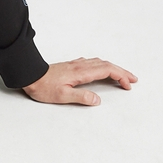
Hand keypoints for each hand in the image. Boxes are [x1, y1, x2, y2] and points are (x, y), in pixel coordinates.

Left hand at [22, 57, 136, 105]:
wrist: (29, 75)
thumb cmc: (43, 86)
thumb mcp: (62, 96)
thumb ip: (81, 97)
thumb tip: (97, 99)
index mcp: (81, 72)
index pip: (107, 70)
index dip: (120, 76)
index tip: (128, 84)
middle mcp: (80, 66)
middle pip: (107, 65)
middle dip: (122, 72)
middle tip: (133, 80)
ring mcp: (76, 64)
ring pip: (100, 63)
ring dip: (113, 68)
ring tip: (121, 76)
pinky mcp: (71, 66)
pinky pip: (92, 62)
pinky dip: (102, 66)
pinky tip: (100, 69)